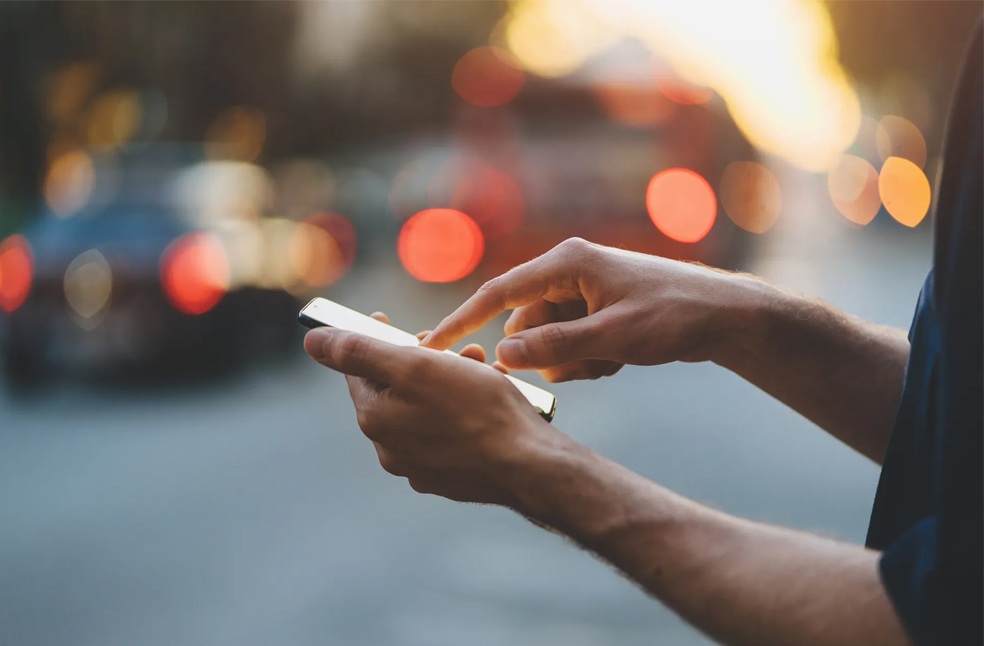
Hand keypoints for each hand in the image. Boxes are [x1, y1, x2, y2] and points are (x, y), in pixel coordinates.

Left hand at [303, 313, 553, 504]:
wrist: (529, 465)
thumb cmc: (478, 410)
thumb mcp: (415, 366)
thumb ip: (359, 352)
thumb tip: (311, 342)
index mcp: (375, 419)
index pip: (359, 368)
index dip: (375, 339)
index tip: (388, 319)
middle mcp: (390, 449)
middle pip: (395, 388)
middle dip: (422, 359)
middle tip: (451, 347)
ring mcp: (421, 467)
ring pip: (425, 408)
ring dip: (447, 380)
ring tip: (480, 368)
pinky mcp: (450, 477)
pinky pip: (448, 433)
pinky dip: (462, 410)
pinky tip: (489, 399)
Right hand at [422, 237, 757, 381]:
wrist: (727, 317)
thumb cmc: (675, 317)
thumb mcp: (613, 338)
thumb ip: (555, 348)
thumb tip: (504, 357)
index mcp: (567, 263)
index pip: (499, 294)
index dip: (463, 321)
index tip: (432, 346)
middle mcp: (570, 272)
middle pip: (527, 326)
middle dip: (549, 355)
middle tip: (591, 363)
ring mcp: (584, 293)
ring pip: (550, 341)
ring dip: (573, 361)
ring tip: (614, 359)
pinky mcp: (598, 311)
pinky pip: (571, 344)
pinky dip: (589, 360)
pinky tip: (621, 358)